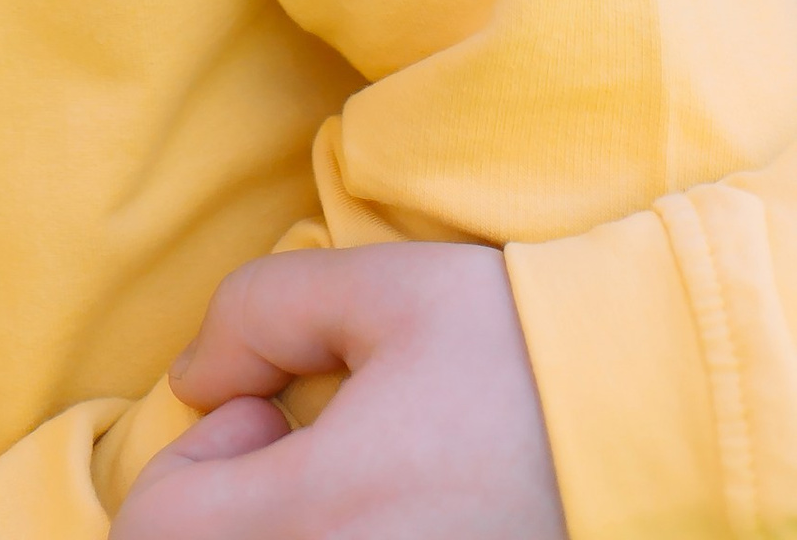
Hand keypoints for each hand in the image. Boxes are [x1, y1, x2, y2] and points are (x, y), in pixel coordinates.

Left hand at [111, 246, 566, 539]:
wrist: (650, 420)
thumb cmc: (515, 346)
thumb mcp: (380, 289)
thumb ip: (257, 313)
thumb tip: (198, 377)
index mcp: (321, 514)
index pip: (154, 531)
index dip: (189, 461)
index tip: (264, 412)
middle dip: (222, 506)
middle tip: (295, 446)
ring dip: (272, 532)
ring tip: (345, 485)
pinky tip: (388, 517)